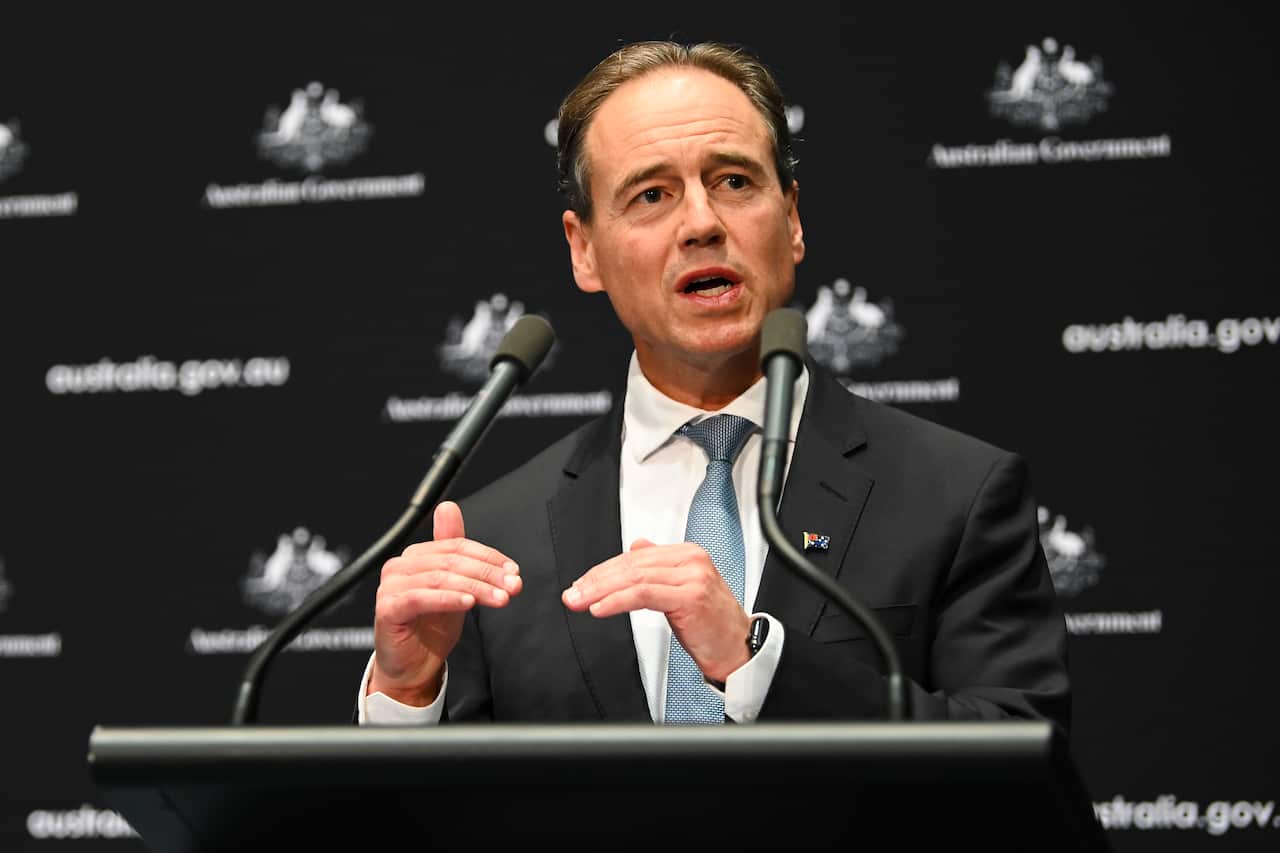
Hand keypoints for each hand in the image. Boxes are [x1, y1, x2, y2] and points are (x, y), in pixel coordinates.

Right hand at [369, 501, 521, 705]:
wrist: (412, 666)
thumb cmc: (431, 627)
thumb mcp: (454, 586)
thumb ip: (455, 552)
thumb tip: (449, 508)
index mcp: (416, 556)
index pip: (457, 546)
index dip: (488, 557)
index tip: (513, 571)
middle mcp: (400, 566)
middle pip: (452, 561)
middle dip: (488, 573)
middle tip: (513, 585)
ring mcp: (391, 586)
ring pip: (441, 578)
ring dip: (476, 588)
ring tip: (501, 598)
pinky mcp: (388, 608)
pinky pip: (422, 598)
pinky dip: (449, 598)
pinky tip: (469, 603)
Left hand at [562, 539, 750, 682]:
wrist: (738, 648)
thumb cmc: (712, 623)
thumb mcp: (683, 587)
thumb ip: (660, 565)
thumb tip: (636, 546)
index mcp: (688, 554)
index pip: (636, 556)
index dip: (604, 570)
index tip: (583, 583)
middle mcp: (691, 560)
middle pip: (632, 564)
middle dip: (596, 580)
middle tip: (573, 593)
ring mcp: (692, 577)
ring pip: (635, 577)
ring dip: (601, 590)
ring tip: (581, 601)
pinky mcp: (690, 597)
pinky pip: (644, 595)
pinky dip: (618, 601)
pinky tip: (601, 608)